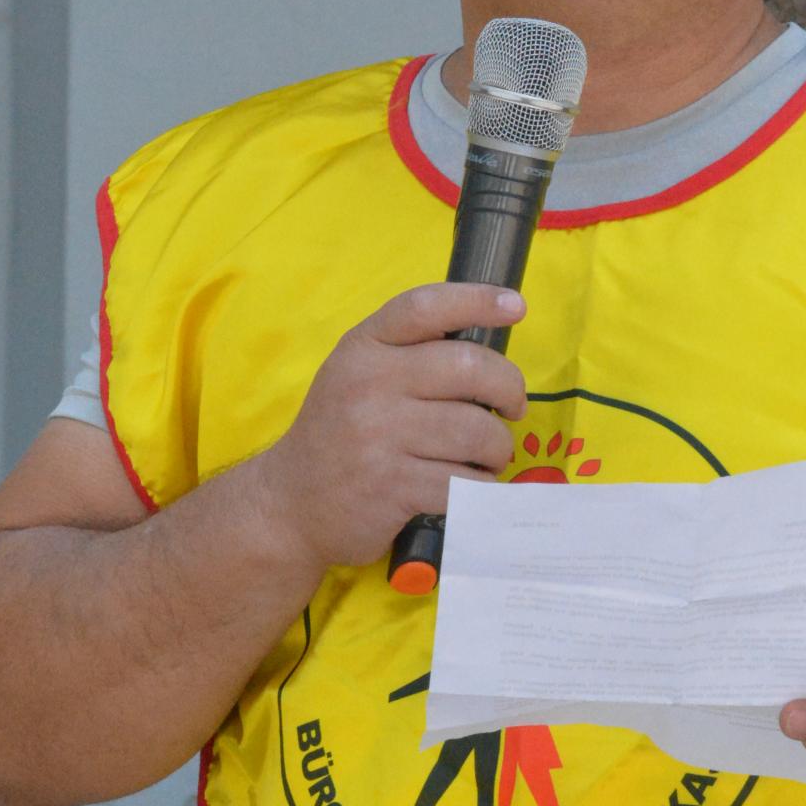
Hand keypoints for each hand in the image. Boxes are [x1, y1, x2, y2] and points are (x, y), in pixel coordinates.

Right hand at [253, 283, 526, 572]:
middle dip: (509, 389)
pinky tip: (469, 487)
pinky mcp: (392, 487)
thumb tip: (490, 349)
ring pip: (477, 431)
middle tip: (513, 408)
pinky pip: (465, 481)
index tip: (515, 307)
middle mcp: (369, 384)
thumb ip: (409, 355)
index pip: (424, 308)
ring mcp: (379, 436)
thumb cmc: (341, 435)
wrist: (291, 504)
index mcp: (363, 348)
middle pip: (469, 367)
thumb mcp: (357, 377)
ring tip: (488, 457)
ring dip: (498, 447)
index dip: (476, 300)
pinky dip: (481, 487)